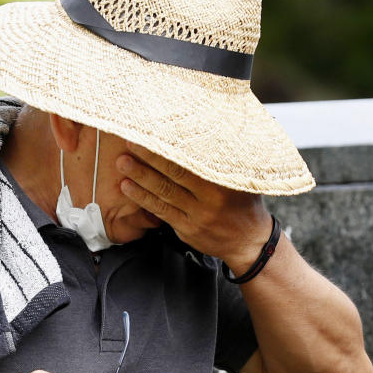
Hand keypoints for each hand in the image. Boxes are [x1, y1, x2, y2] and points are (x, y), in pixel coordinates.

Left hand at [116, 142, 272, 274]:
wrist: (249, 242)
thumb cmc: (245, 204)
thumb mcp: (243, 179)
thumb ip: (226, 160)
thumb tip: (213, 130)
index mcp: (224, 181)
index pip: (193, 160)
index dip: (172, 146)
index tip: (154, 131)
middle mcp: (210, 198)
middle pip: (175, 173)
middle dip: (150, 157)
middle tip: (130, 141)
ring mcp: (197, 215)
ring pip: (164, 192)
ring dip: (141, 176)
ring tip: (122, 162)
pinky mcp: (187, 228)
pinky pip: (161, 210)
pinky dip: (143, 198)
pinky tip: (128, 187)